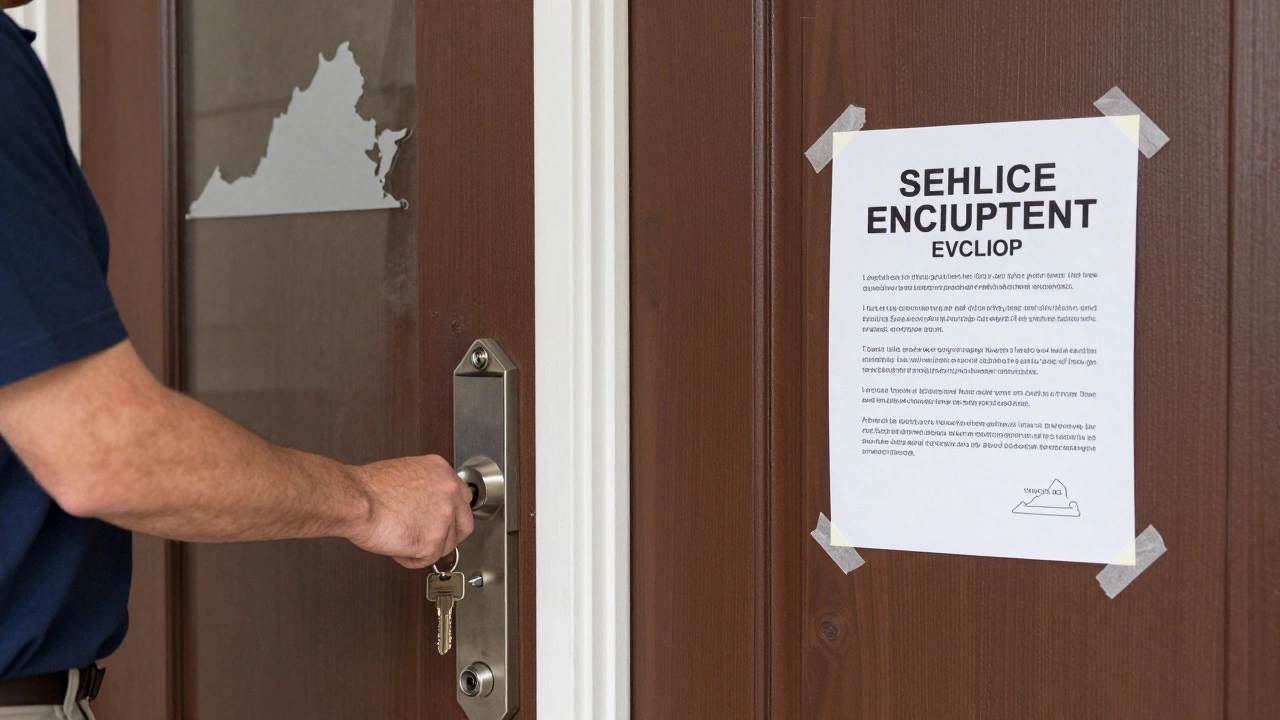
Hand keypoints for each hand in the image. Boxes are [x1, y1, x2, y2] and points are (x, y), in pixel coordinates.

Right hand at [347, 454, 473, 568]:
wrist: (355, 500)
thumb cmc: (368, 488)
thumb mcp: (405, 473)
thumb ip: (425, 488)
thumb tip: (426, 506)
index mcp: (442, 472)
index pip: (462, 497)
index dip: (451, 514)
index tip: (442, 522)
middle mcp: (449, 491)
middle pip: (464, 524)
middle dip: (448, 537)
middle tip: (429, 540)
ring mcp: (444, 516)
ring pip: (445, 545)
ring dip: (425, 548)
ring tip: (401, 540)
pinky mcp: (432, 541)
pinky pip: (427, 559)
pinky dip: (411, 559)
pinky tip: (398, 550)